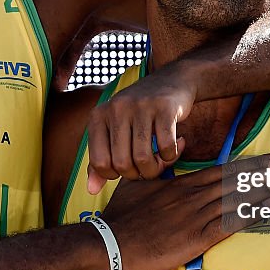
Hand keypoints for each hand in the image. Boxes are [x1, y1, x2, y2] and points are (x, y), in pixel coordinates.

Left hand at [85, 66, 193, 191]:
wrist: (173, 80)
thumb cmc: (140, 112)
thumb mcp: (116, 130)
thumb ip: (102, 159)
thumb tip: (91, 190)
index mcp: (98, 116)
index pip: (100, 163)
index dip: (116, 174)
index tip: (129, 166)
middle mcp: (116, 108)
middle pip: (122, 164)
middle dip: (139, 174)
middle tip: (151, 165)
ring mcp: (140, 106)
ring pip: (143, 159)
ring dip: (157, 168)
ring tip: (164, 159)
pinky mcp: (164, 107)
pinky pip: (166, 147)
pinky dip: (173, 155)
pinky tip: (177, 144)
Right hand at [100, 162, 269, 269]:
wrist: (109, 240)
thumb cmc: (122, 214)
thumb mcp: (139, 182)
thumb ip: (161, 165)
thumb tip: (179, 144)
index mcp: (183, 183)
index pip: (225, 170)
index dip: (252, 165)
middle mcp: (195, 195)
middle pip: (239, 181)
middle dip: (268, 173)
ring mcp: (197, 216)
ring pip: (240, 199)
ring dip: (268, 191)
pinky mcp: (197, 237)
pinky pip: (231, 224)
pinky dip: (253, 216)